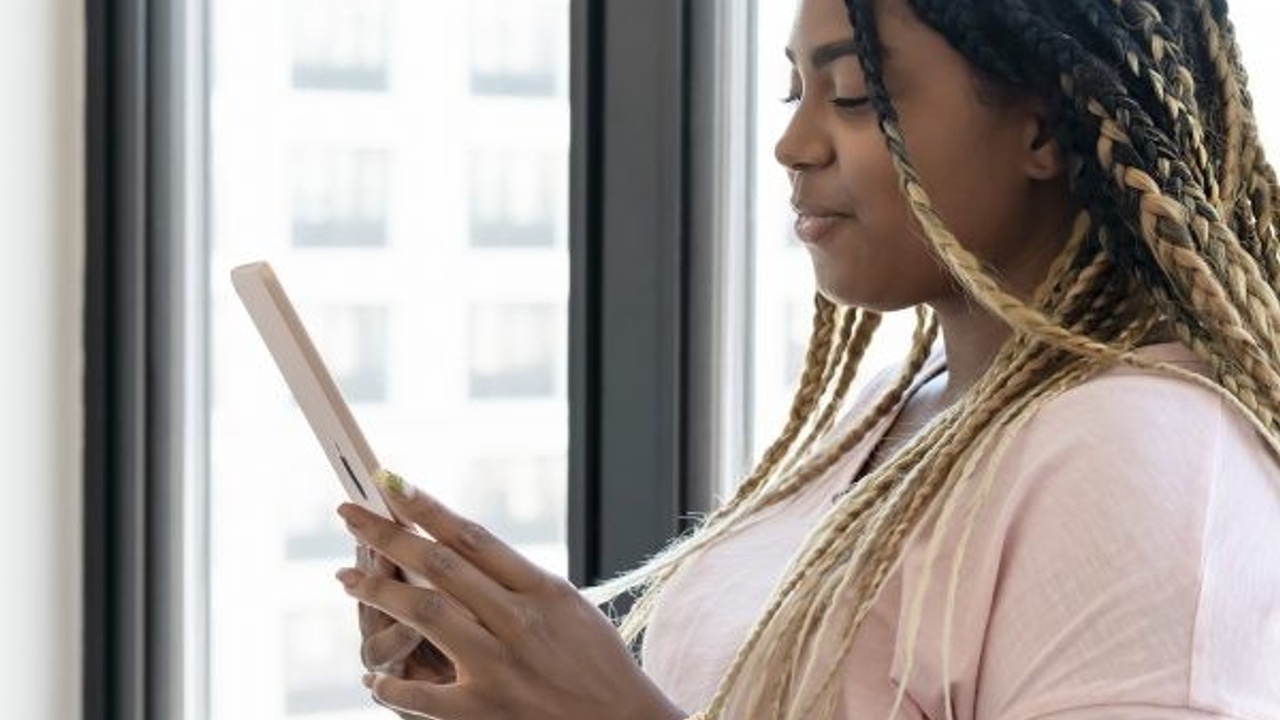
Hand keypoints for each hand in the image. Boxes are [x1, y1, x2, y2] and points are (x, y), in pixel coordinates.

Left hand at [335, 474, 684, 719]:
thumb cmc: (599, 666)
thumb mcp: (571, 608)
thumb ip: (520, 581)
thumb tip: (465, 548)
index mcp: (542, 590)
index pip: (472, 537)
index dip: (427, 508)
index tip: (390, 483)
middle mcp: (518, 621)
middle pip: (439, 566)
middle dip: (387, 535)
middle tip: (348, 513)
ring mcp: (499, 666)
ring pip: (425, 614)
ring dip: (379, 592)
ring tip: (348, 577)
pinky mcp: (484, 711)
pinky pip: (422, 694)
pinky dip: (390, 684)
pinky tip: (372, 676)